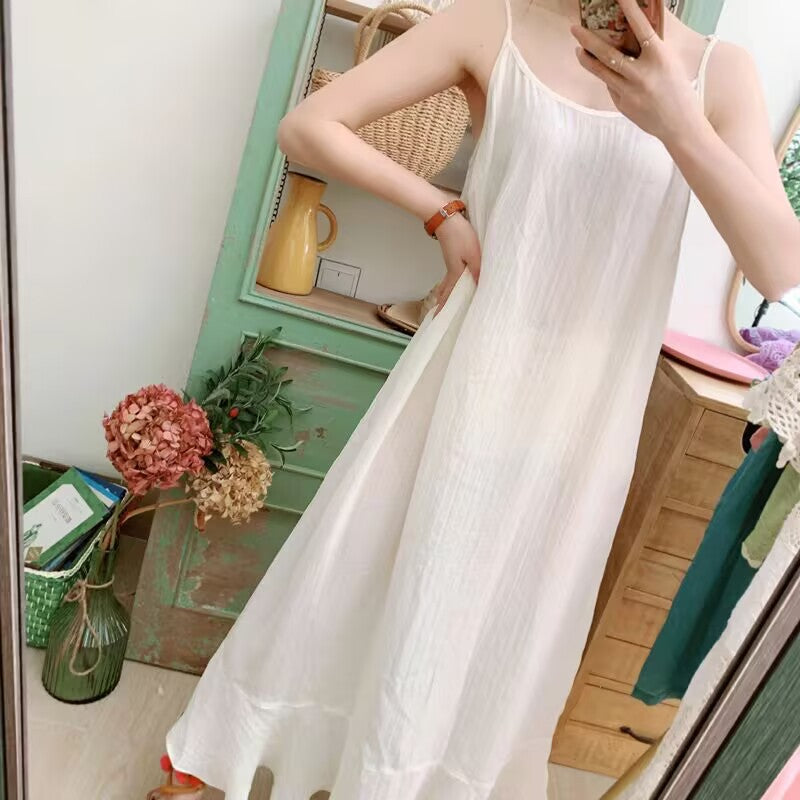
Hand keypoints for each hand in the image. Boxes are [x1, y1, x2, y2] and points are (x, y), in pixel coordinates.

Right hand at [433, 212, 480, 315]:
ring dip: (445, 294)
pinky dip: (449, 284)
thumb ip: (477, 270)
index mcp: (456, 272)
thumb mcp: (473, 253)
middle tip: (438, 315)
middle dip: (442, 303)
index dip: (444, 307)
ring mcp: (451, 262)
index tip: (437, 319)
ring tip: (443, 303)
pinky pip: (451, 275)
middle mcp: (451, 269)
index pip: (450, 294)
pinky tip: (453, 283)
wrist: (445, 217)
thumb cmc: (460, 234)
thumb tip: (480, 286)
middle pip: (446, 291)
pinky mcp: (453, 256)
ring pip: (447, 283)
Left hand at [570, 0, 705, 143]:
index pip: (642, 28)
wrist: (679, 125)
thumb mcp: (670, 63)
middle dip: (588, 39)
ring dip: (587, 59)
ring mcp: (630, 91)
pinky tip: (606, 74)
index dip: (630, 10)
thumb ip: (652, 47)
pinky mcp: (622, 104)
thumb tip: (637, 28)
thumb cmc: (678, 90)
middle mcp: (642, 74)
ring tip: (578, 50)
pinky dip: (608, 78)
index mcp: (659, 58)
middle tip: (574, 29)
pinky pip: (611, 86)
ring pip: (601, 72)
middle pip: (608, 53)